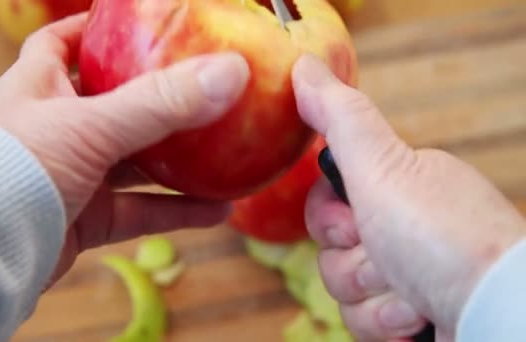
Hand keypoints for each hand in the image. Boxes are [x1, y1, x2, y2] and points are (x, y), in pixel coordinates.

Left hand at [0, 13, 249, 285]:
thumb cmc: (16, 169)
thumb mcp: (89, 125)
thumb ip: (160, 102)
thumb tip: (230, 72)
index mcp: (40, 87)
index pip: (62, 43)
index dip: (96, 31)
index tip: (136, 25)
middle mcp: (55, 128)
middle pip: (113, 104)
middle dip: (155, 99)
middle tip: (200, 90)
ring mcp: (72, 176)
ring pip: (134, 164)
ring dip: (178, 163)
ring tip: (224, 152)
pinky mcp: (85, 220)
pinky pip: (140, 211)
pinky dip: (177, 212)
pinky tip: (218, 210)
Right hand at [291, 54, 525, 340]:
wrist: (494, 312)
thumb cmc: (442, 236)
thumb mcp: (382, 166)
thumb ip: (340, 118)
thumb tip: (303, 66)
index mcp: (394, 188)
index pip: (324, 203)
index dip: (327, 218)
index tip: (355, 220)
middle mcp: (399, 229)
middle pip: (329, 250)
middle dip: (353, 260)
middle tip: (389, 255)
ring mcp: (404, 276)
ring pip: (341, 289)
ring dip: (372, 295)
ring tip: (413, 292)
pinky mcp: (406, 315)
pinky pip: (361, 322)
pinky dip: (385, 323)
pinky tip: (417, 316)